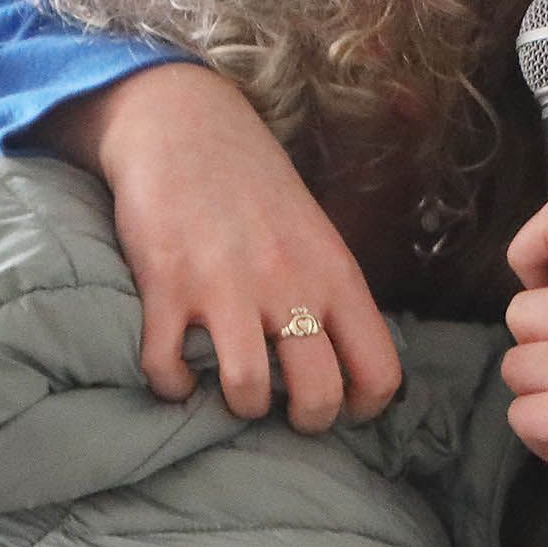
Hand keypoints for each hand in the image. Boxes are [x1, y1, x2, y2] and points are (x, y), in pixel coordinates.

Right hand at [36, 63, 400, 430]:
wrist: (182, 124)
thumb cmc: (252, 185)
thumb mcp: (315, 232)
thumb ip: (331, 291)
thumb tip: (348, 361)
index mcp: (336, 274)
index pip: (380, 370)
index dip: (365, 405)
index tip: (343, 406)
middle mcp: (289, 285)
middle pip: (318, 394)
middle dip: (305, 421)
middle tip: (285, 409)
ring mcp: (227, 287)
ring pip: (247, 392)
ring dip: (239, 406)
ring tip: (232, 390)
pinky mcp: (167, 286)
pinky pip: (168, 370)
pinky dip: (169, 386)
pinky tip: (175, 372)